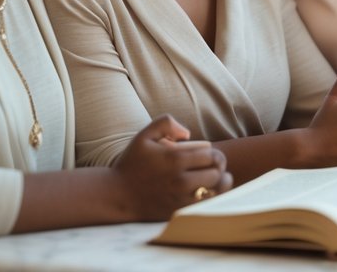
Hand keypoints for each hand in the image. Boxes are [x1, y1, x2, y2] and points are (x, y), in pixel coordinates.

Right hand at [113, 115, 231, 219]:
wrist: (116, 195)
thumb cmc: (132, 164)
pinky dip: (212, 198)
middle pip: (217, 171)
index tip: (209, 155)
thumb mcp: (144, 136)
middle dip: (219, 166)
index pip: (211, 154)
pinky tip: (208, 193)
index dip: (214, 154)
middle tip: (215, 166)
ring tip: (218, 179)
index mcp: (175, 158)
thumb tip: (188, 134)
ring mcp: (180, 198)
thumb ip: (166, 122)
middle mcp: (180, 179)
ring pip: (216, 190)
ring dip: (221, 183)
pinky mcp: (178, 212)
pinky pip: (206, 205)